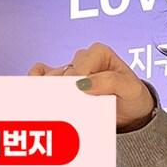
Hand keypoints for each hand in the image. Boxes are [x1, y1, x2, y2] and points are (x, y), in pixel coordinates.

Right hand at [27, 43, 154, 130]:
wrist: (131, 113)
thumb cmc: (132, 97)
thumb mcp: (130, 89)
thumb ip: (110, 82)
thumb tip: (83, 83)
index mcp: (98, 53)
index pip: (79, 66)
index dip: (77, 83)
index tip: (81, 96)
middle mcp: (81, 59)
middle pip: (62, 72)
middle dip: (62, 91)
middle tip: (66, 106)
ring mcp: (68, 70)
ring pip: (47, 76)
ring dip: (48, 91)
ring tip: (54, 106)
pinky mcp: (58, 82)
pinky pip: (38, 75)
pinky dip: (35, 83)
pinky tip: (38, 97)